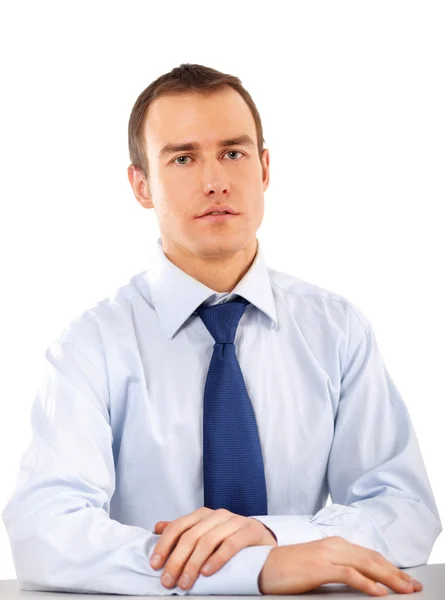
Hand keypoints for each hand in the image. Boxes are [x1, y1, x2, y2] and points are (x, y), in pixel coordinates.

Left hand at [150, 506, 276, 589]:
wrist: (262, 540)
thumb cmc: (230, 538)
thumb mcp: (205, 532)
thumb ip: (183, 530)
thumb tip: (157, 527)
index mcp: (203, 515)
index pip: (178, 526)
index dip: (164, 545)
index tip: (155, 564)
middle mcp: (217, 515)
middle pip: (191, 536)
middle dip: (176, 560)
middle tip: (168, 580)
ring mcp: (234, 521)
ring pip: (208, 541)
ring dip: (193, 564)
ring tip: (185, 582)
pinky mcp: (250, 531)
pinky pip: (231, 544)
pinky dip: (217, 559)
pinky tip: (207, 572)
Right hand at [258, 536, 422, 596]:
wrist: (264, 565)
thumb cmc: (290, 568)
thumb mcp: (319, 565)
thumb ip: (338, 567)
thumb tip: (362, 579)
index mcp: (335, 544)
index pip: (369, 554)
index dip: (390, 566)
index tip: (406, 579)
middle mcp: (334, 545)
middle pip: (372, 558)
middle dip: (396, 573)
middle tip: (413, 586)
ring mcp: (327, 554)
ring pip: (366, 564)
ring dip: (389, 577)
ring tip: (404, 589)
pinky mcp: (320, 567)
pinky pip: (350, 574)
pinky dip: (367, 583)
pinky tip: (379, 591)